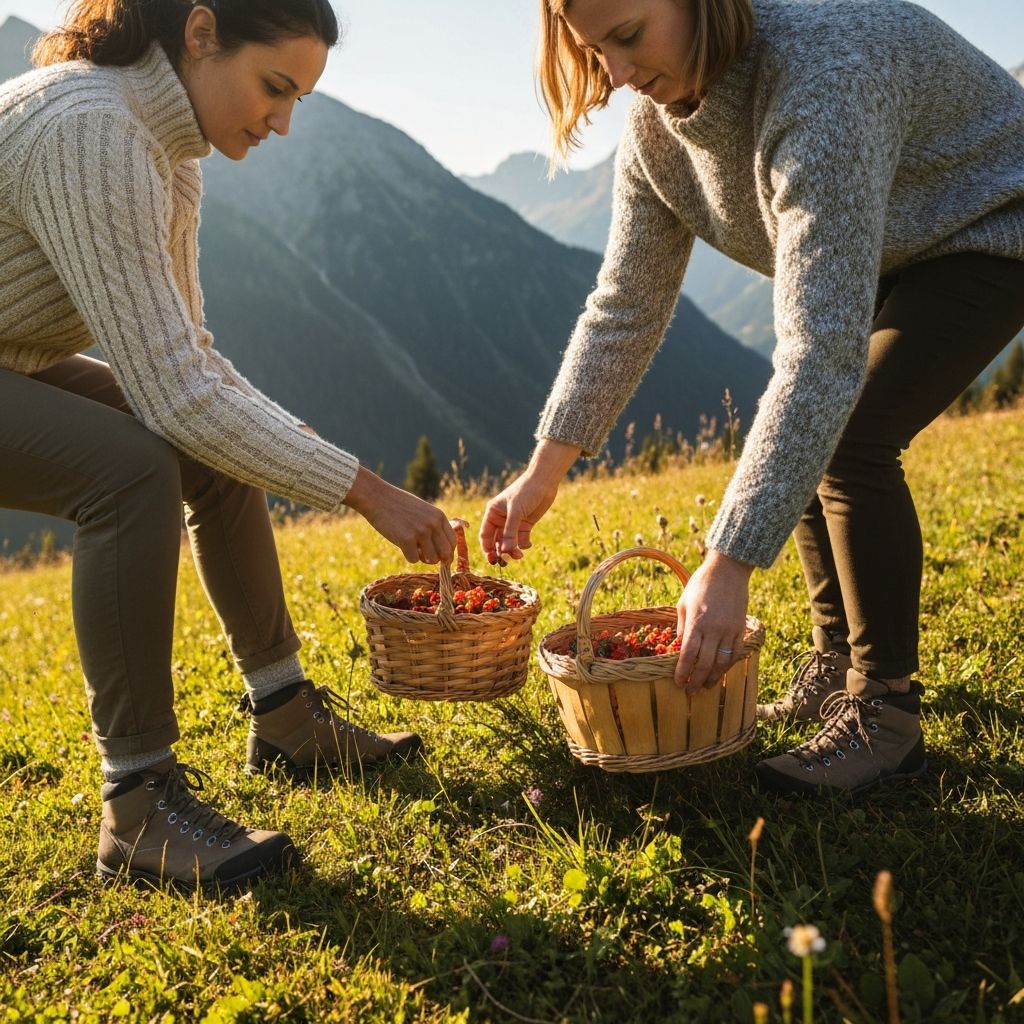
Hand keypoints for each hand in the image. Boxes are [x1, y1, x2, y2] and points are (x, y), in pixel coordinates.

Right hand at [342, 467, 456, 564]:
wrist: (376, 497)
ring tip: (412, 547)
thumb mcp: (423, 511)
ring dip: (422, 558)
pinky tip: (401, 544)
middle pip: (446, 554)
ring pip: (431, 560)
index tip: (440, 557)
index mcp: (439, 516)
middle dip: (437, 560)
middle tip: (426, 557)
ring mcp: (421, 531)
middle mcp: (433, 524)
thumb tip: (442, 552)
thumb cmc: (398, 505)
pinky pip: (414, 560)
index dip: (447, 552)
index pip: (452, 542)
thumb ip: (433, 526)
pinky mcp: (406, 539)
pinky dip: (408, 556)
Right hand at [479, 439, 579, 563]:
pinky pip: (521, 540)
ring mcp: (513, 523)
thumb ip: (510, 531)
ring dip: (513, 550)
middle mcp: (501, 519)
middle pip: (497, 541)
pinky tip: (528, 543)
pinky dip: (523, 545)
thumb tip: (505, 551)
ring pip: (509, 542)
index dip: (487, 549)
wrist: (544, 482)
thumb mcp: (516, 511)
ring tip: (519, 555)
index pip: (485, 535)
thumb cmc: (526, 492)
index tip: (492, 560)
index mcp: (493, 513)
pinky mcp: (525, 524)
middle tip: (506, 562)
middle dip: (501, 552)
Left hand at [674, 550, 752, 693]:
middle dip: (696, 680)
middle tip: (690, 691)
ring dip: (713, 677)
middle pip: (705, 663)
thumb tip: (679, 649)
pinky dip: (728, 665)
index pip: (688, 654)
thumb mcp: (684, 602)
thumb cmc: (701, 584)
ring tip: (705, 686)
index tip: (678, 682)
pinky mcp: (741, 629)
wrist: (728, 570)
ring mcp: (730, 630)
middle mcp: (714, 628)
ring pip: (722, 662)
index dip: (682, 671)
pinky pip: (735, 653)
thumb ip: (682, 627)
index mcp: (696, 622)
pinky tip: (720, 672)